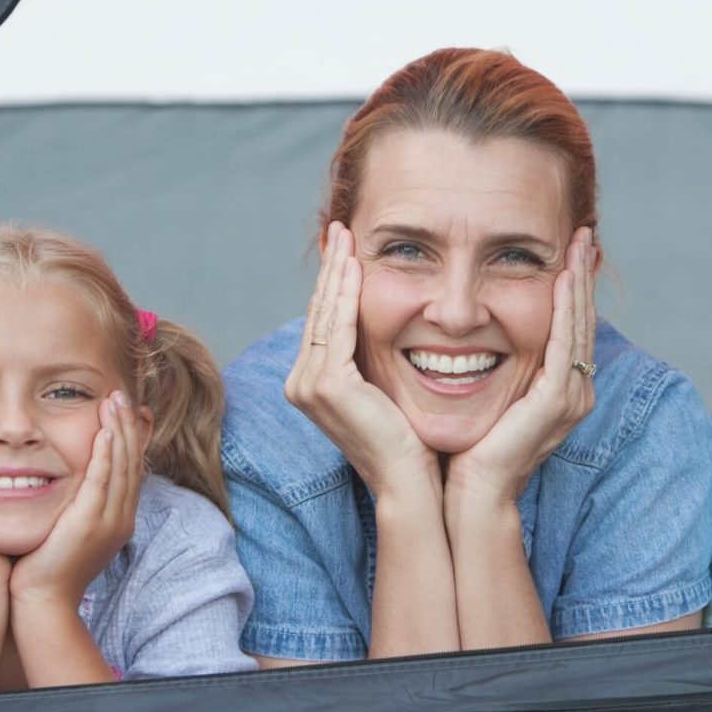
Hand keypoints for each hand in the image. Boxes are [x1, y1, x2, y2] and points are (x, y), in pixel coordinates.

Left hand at [9, 391, 141, 606]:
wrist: (41, 602)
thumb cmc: (44, 568)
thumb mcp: (66, 531)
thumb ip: (72, 505)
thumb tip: (66, 484)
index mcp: (118, 519)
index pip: (130, 469)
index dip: (129, 438)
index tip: (124, 411)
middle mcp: (121, 517)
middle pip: (131, 462)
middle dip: (128, 426)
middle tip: (121, 396)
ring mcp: (110, 520)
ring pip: (122, 466)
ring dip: (120, 430)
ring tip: (114, 401)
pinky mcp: (92, 522)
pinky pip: (104, 480)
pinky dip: (107, 454)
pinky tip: (105, 432)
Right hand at [285, 222, 437, 491]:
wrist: (410, 483)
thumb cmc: (408, 443)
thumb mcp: (385, 389)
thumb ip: (373, 359)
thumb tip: (390, 326)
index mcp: (311, 384)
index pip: (324, 322)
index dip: (333, 282)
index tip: (346, 248)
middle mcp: (301, 384)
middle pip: (319, 311)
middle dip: (331, 267)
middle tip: (340, 228)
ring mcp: (308, 385)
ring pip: (326, 313)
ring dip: (337, 270)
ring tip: (346, 236)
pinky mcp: (326, 385)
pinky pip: (339, 326)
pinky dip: (347, 293)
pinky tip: (356, 265)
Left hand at [447, 227, 597, 497]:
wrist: (471, 494)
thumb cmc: (470, 450)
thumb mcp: (489, 396)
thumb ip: (497, 368)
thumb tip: (473, 335)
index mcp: (562, 391)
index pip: (571, 328)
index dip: (572, 289)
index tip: (567, 252)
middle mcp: (576, 392)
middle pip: (583, 321)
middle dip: (583, 276)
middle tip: (582, 235)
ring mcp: (571, 397)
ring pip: (579, 326)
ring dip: (580, 282)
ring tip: (579, 245)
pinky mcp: (556, 400)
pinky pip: (566, 342)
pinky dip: (566, 308)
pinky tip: (563, 278)